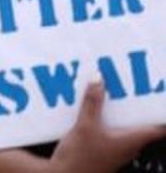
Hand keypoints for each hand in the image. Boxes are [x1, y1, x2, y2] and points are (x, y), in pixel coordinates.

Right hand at [50, 81, 165, 171]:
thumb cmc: (80, 159)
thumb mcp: (85, 126)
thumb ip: (92, 103)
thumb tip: (98, 79)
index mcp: (131, 141)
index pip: (156, 128)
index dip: (159, 112)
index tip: (157, 97)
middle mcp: (128, 146)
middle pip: (139, 124)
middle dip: (133, 105)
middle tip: (126, 86)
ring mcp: (116, 149)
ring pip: (124, 127)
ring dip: (117, 111)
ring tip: (106, 93)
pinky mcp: (103, 150)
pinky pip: (110, 131)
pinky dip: (104, 119)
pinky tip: (91, 110)